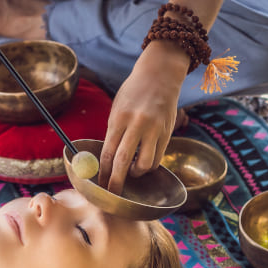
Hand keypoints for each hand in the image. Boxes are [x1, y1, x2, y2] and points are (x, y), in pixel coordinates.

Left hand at [99, 42, 189, 194]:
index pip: (107, 152)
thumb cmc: (134, 92)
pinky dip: (150, 165)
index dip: (103, 172)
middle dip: (116, 181)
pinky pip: (158, 157)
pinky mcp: (167, 132)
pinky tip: (144, 162)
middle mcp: (137, 124)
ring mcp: (154, 129)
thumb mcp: (118, 108)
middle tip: (113, 192)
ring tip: (133, 171)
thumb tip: (107, 159)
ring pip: (144, 164)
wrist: (160, 75)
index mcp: (119, 118)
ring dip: (136, 173)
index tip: (100, 183)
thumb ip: (114, 132)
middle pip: (123, 161)